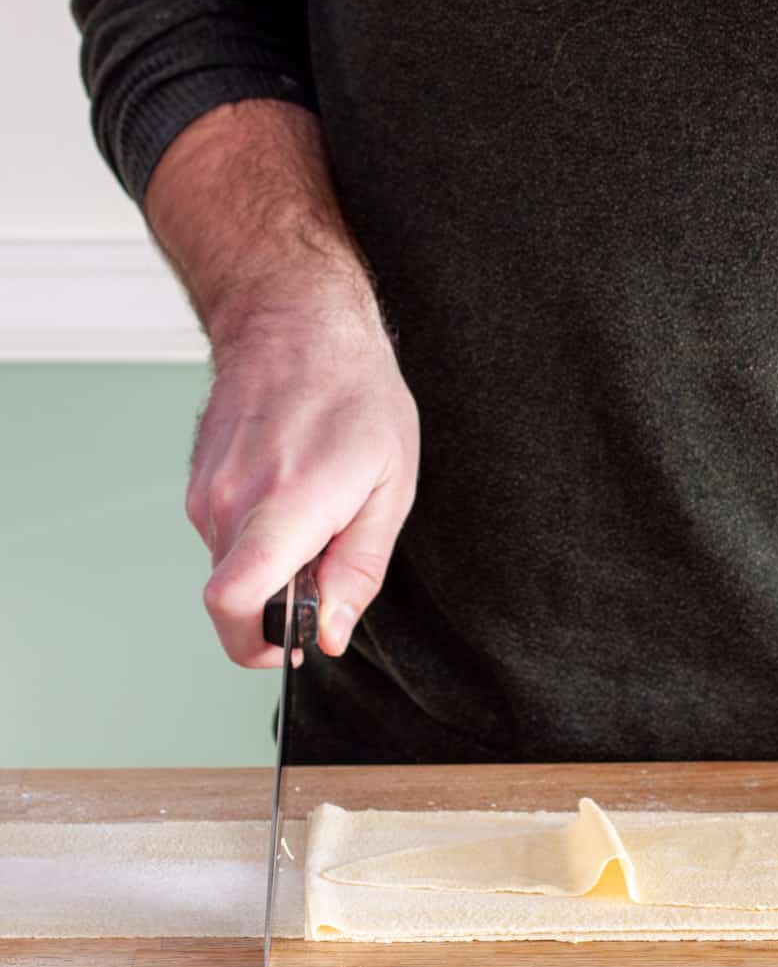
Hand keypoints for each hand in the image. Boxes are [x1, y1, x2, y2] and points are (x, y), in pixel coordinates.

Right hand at [185, 300, 418, 667]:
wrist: (296, 322)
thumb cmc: (354, 392)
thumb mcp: (392, 484)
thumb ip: (359, 569)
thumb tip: (329, 632)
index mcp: (285, 504)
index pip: (234, 603)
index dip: (260, 644)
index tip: (294, 637)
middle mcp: (231, 502)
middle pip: (234, 600)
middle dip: (279, 600)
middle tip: (325, 552)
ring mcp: (205, 491)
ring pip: (231, 567)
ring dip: (270, 560)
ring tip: (312, 503)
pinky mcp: (196, 484)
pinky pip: (223, 537)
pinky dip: (255, 532)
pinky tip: (287, 484)